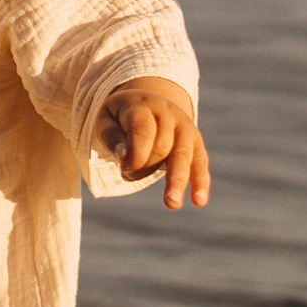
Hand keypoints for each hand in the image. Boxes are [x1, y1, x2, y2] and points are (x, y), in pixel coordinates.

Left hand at [100, 78, 211, 209]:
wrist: (147, 102)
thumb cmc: (121, 117)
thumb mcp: (106, 119)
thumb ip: (112, 136)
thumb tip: (124, 156)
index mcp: (144, 106)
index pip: (142, 131)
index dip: (132, 155)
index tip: (122, 166)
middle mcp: (169, 114)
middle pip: (161, 147)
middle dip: (142, 168)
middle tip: (127, 175)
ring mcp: (185, 129)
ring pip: (182, 156)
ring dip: (176, 181)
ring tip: (172, 204)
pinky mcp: (196, 144)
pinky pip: (200, 164)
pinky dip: (200, 183)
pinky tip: (199, 201)